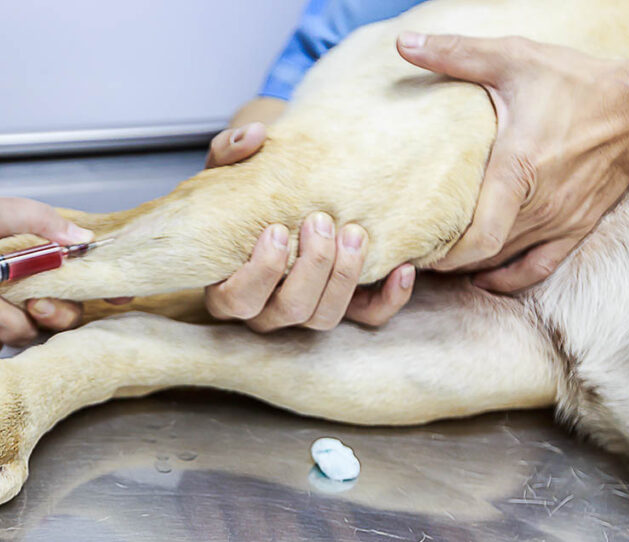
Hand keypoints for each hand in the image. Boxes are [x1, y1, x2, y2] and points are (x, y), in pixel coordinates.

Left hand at [0, 188, 93, 355]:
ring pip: (26, 334)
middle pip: (64, 314)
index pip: (81, 273)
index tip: (116, 295)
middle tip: (33, 302)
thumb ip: (35, 221)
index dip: (103, 286)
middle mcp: (21, 286)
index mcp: (33, 253)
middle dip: (51, 311)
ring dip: (2, 318)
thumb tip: (83, 235)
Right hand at [203, 124, 414, 329]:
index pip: (238, 300)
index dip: (260, 272)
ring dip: (344, 277)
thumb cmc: (244, 196)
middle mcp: (264, 309)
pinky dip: (389, 299)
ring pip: (324, 318)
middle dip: (312, 267)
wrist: (276, 204)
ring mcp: (303, 312)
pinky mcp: (343, 308)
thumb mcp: (226, 172)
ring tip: (355, 232)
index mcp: (227, 285)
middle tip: (321, 221)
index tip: (276, 229)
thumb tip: (254, 135)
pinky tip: (402, 268)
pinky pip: (368, 318)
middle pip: (289, 310)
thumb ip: (228, 151)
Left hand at [398, 33, 628, 290]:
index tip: (414, 249)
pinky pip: (539, 269)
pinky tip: (482, 278)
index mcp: (518, 170)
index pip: (479, 237)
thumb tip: (404, 44)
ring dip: (469, 268)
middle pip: (484, 255)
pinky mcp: (575, 227)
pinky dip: (508, 279)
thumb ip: (456, 55)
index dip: (444, 255)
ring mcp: (559, 220)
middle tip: (412, 253)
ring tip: (435, 261)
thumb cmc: (573, 82)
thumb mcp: (513, 59)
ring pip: (505, 263)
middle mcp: (539, 205)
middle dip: (445, 260)